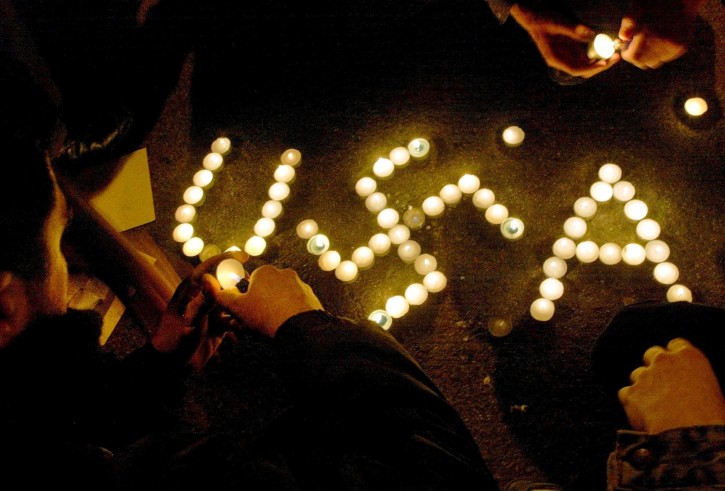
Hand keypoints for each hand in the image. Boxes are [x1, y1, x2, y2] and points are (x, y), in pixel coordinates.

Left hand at [151, 250, 248, 370]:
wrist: (173, 367)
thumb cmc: (175, 341)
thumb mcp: (191, 320)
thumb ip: (203, 300)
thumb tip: (209, 277)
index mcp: (191, 292)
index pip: (208, 268)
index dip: (225, 260)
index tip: (243, 256)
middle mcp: (201, 298)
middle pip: (224, 283)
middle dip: (239, 283)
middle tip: (252, 283)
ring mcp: (210, 312)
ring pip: (231, 302)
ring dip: (241, 306)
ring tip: (248, 312)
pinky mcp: (217, 326)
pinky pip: (234, 319)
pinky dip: (240, 323)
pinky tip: (241, 330)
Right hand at [213, 265, 322, 337]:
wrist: (300, 328)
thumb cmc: (266, 315)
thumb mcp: (238, 308)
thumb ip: (224, 298)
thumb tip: (218, 292)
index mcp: (265, 272)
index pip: (249, 283)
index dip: (245, 300)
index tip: (245, 314)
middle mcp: (284, 273)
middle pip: (267, 290)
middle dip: (261, 305)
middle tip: (257, 323)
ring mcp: (300, 285)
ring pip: (282, 298)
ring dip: (276, 310)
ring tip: (272, 327)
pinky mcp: (311, 298)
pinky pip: (296, 306)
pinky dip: (290, 314)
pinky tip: (287, 326)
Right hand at [510, 3, 619, 77]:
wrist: (533, 17)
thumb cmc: (542, 20)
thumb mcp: (557, 23)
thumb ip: (573, 30)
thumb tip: (591, 35)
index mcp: (556, 58)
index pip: (576, 69)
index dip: (591, 68)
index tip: (605, 62)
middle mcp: (562, 60)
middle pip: (584, 69)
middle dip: (600, 65)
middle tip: (616, 57)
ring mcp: (567, 54)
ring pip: (587, 63)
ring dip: (601, 60)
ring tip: (615, 54)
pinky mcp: (571, 48)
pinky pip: (586, 54)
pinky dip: (597, 52)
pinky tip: (607, 47)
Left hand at [618, 0, 704, 68]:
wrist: (682, 2)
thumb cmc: (654, 5)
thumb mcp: (636, 9)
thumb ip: (627, 24)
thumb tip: (623, 37)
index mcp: (649, 33)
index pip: (633, 57)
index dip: (627, 53)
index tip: (626, 47)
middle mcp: (663, 41)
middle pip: (643, 62)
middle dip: (636, 56)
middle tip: (635, 45)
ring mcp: (673, 46)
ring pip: (654, 62)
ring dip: (648, 56)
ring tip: (648, 42)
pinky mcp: (681, 47)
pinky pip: (665, 58)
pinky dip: (660, 54)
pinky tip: (659, 42)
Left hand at [618, 338, 724, 433]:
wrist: (690, 436)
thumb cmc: (711, 418)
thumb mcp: (716, 394)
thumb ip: (700, 382)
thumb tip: (697, 390)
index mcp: (689, 357)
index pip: (676, 344)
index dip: (675, 355)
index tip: (676, 366)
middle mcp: (664, 360)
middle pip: (652, 353)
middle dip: (655, 366)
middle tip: (662, 384)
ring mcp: (644, 375)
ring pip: (637, 374)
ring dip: (643, 385)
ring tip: (654, 405)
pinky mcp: (630, 393)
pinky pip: (625, 393)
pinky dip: (631, 402)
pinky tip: (642, 415)